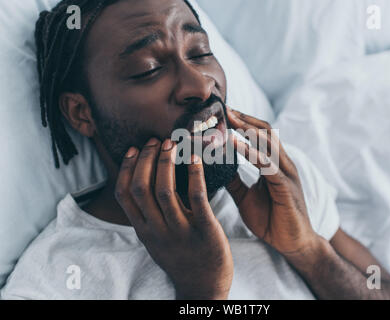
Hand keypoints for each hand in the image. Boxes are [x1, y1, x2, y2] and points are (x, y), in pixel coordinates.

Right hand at [114, 138, 232, 299]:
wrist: (204, 288)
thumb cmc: (181, 258)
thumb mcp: (156, 240)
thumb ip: (148, 217)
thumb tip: (144, 185)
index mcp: (144, 231)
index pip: (124, 195)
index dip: (127, 168)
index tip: (134, 149)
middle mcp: (157, 231)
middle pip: (141, 189)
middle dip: (145, 160)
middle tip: (155, 141)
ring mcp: (181, 232)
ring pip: (165, 191)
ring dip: (165, 163)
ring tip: (171, 145)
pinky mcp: (205, 231)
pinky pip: (197, 198)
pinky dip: (195, 175)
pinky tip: (195, 159)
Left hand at [226, 107, 319, 257]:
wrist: (291, 243)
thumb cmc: (271, 219)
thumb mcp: (245, 196)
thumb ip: (234, 180)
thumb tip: (215, 167)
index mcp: (273, 164)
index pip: (259, 135)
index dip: (243, 123)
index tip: (223, 113)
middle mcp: (282, 164)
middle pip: (265, 132)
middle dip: (245, 119)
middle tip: (225, 109)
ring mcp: (286, 174)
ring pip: (268, 143)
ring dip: (248, 129)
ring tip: (229, 120)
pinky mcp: (286, 187)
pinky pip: (268, 165)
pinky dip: (251, 152)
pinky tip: (236, 144)